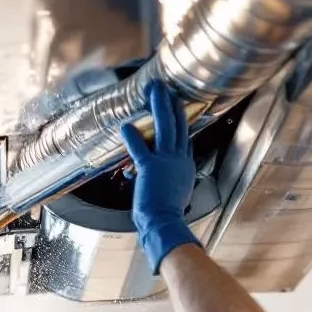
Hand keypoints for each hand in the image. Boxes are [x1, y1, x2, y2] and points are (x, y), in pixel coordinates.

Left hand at [119, 80, 200, 273]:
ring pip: (166, 127)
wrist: (165, 224)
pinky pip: (140, 147)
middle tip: (168, 88)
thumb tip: (151, 179)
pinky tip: (125, 125)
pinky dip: (132, 136)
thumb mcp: (173, 194)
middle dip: (173, 104)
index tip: (178, 106)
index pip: (184, 140)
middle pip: (179, 125)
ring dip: (160, 106)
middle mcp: (179, 160)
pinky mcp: (151, 168)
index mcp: (185, 167)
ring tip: (156, 89)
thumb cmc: (166, 215)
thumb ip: (165, 181)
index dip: (182, 122)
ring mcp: (167, 162)